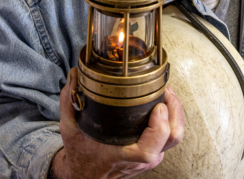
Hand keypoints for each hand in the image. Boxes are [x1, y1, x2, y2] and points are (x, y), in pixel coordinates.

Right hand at [49, 67, 184, 178]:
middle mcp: (141, 159)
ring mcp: (150, 158)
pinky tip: (161, 103)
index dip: (159, 127)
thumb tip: (74, 75)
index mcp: (123, 155)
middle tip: (165, 90)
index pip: (150, 149)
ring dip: (174, 111)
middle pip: (172, 137)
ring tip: (165, 92)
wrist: (86, 174)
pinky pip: (169, 136)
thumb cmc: (80, 153)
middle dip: (175, 109)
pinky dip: (170, 118)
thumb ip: (69, 101)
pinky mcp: (154, 155)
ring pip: (174, 136)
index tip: (157, 106)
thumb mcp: (69, 128)